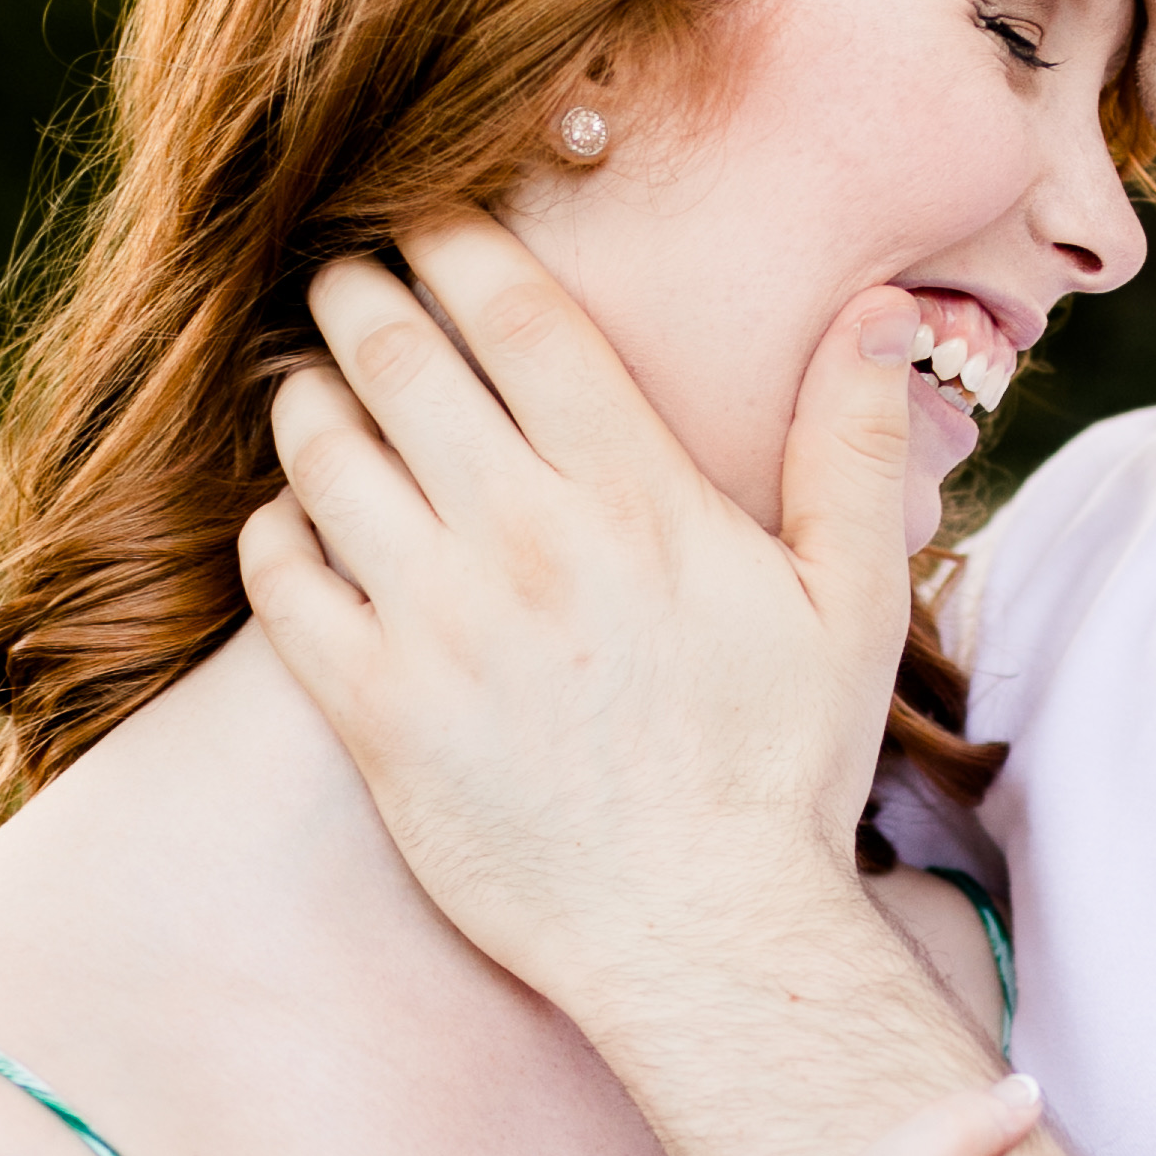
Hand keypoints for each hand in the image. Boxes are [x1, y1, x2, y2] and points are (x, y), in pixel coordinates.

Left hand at [238, 220, 932, 1012]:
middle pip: (400, 359)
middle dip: (355, 293)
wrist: (703, 942)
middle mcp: (526, 545)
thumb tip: (881, 308)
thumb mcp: (854, 602)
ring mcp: (438, 630)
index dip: (457, 240)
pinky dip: (274, 526)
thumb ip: (852, 444)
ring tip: (310, 384)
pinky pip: (282, 580)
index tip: (425, 214)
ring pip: (323, 456)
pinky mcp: (374, 715)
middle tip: (340, 276)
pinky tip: (295, 519)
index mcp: (638, 500)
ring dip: (305, 397)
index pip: (521, 317)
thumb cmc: (782, 771)